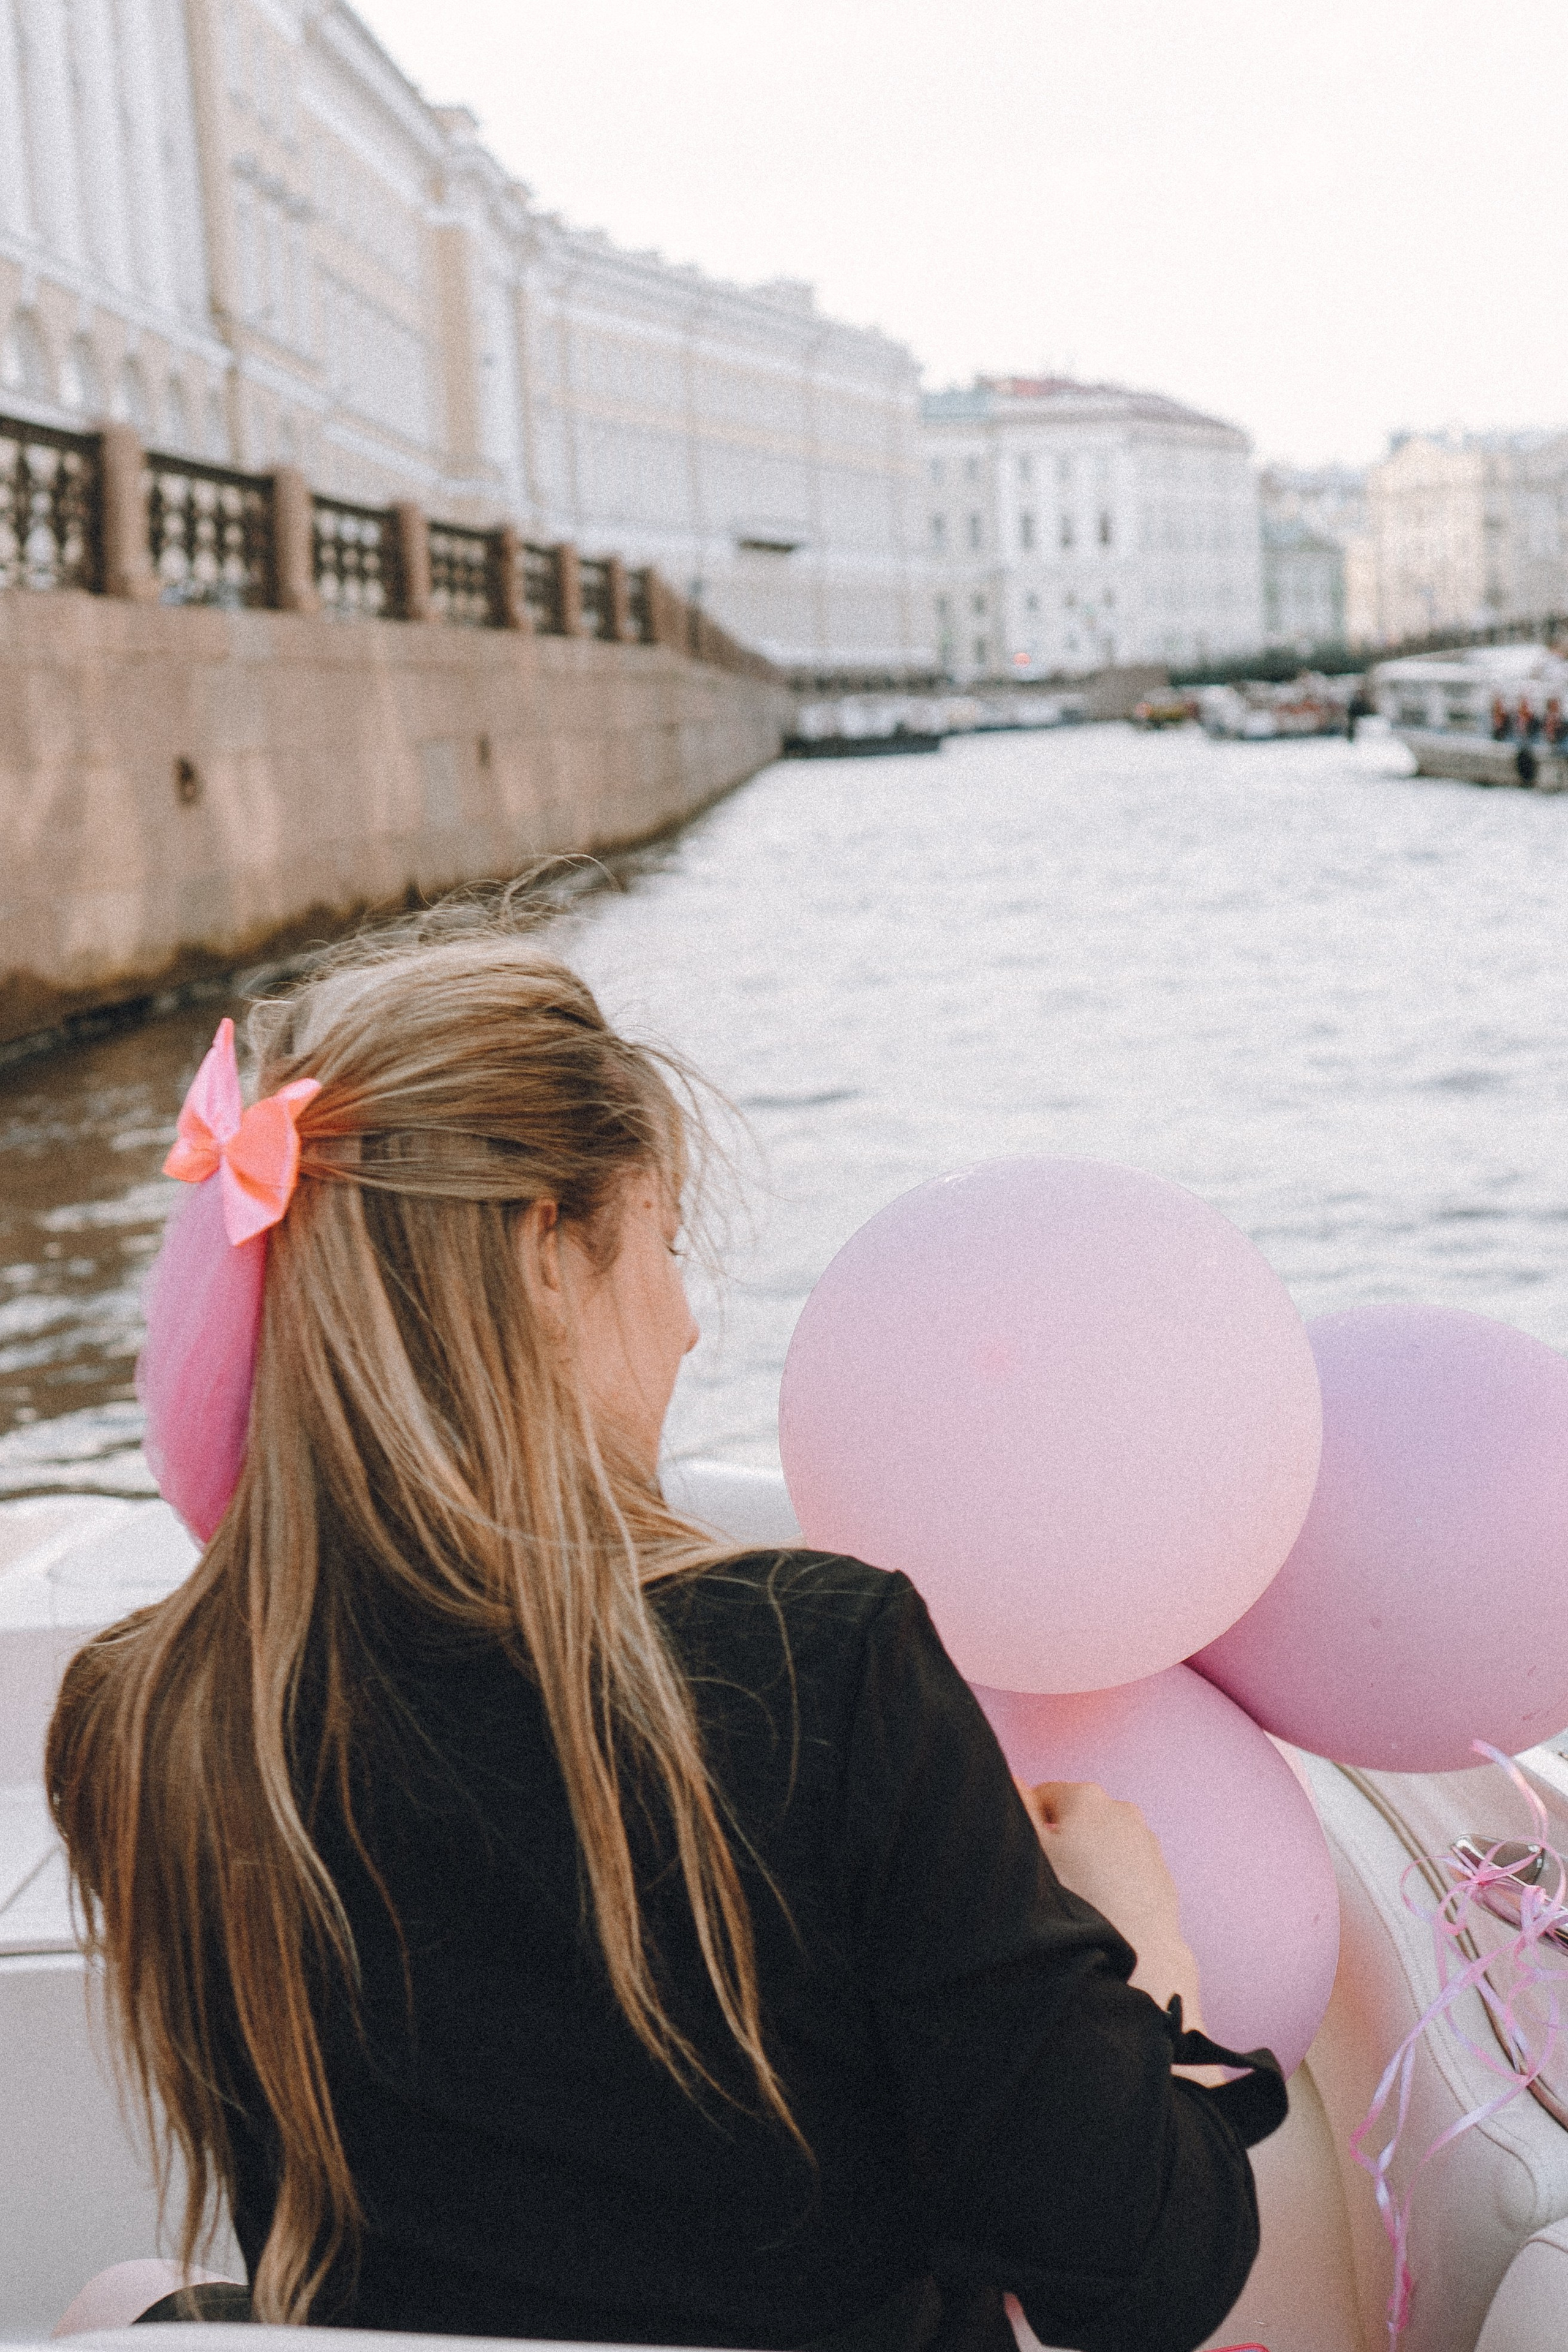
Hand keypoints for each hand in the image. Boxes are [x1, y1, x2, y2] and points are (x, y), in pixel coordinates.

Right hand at [1017, 1779, 1207, 2033]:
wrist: (1138, 1951)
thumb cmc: (1078, 1898)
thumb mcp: (1033, 1847)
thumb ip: (1019, 1804)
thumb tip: (1014, 1780)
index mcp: (1086, 1796)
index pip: (1042, 1796)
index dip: (1030, 1826)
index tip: (1031, 1857)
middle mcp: (1122, 1810)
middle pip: (1075, 1818)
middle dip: (1062, 1840)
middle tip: (1053, 1879)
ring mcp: (1145, 1842)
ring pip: (1102, 1843)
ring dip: (1088, 1860)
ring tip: (1080, 1897)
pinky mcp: (1160, 1873)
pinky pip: (1125, 1868)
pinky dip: (1113, 1880)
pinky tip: (1104, 1909)